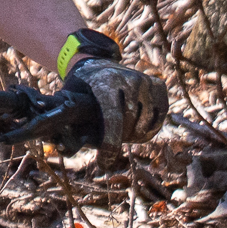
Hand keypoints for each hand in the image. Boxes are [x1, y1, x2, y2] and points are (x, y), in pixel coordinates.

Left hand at [58, 31, 166, 150]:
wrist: (97, 64)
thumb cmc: (82, 87)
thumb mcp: (70, 98)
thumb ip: (72, 118)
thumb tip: (66, 147)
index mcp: (106, 82)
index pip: (113, 118)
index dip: (110, 144)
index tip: (104, 163)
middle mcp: (130, 79)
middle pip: (131, 123)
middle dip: (119, 141)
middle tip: (109, 148)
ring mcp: (145, 81)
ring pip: (146, 121)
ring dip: (135, 135)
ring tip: (122, 138)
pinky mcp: (157, 85)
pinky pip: (160, 114)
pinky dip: (151, 127)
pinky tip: (138, 132)